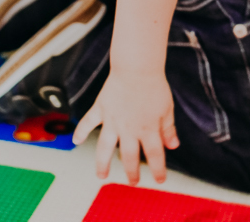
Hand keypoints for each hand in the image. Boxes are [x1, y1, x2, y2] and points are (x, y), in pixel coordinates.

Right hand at [72, 69, 179, 184]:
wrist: (138, 68)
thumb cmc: (154, 86)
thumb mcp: (167, 109)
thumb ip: (168, 129)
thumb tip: (173, 146)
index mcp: (148, 129)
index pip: (154, 155)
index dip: (158, 169)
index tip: (159, 180)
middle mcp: (129, 129)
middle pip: (129, 156)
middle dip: (131, 172)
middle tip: (133, 182)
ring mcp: (113, 121)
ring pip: (105, 148)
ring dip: (103, 163)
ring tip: (102, 175)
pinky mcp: (101, 109)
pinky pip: (88, 123)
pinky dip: (80, 131)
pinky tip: (76, 141)